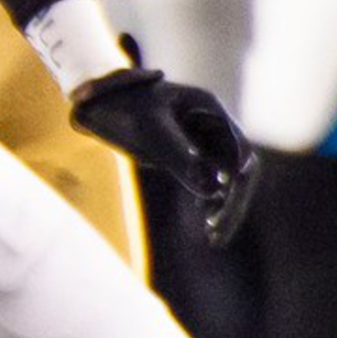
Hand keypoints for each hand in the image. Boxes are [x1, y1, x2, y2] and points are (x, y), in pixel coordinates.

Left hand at [70, 66, 259, 247]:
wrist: (97, 100)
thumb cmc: (121, 106)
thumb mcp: (149, 130)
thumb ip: (179, 156)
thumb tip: (212, 190)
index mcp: (210, 110)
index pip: (239, 153)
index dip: (237, 183)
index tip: (222, 209)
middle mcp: (213, 125)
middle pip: (238, 169)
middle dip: (233, 201)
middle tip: (216, 233)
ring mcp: (203, 139)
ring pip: (227, 178)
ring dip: (225, 205)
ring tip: (213, 237)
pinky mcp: (190, 152)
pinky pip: (211, 180)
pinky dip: (211, 201)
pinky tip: (205, 222)